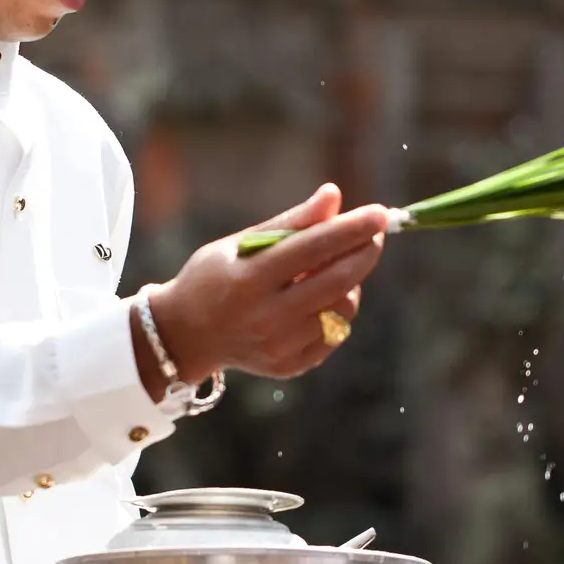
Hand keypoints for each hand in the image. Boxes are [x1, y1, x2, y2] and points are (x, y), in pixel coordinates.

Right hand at [136, 185, 388, 391]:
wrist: (184, 335)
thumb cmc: (214, 278)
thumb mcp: (240, 243)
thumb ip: (291, 222)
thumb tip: (334, 196)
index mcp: (248, 280)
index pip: (313, 249)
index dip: (350, 229)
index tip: (379, 213)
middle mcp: (265, 318)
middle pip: (336, 282)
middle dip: (364, 253)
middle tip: (375, 234)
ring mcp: (279, 347)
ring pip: (342, 310)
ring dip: (349, 283)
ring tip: (332, 269)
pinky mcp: (289, 366)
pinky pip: (335, 334)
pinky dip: (336, 310)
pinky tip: (320, 298)